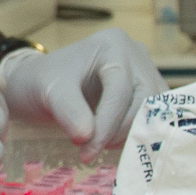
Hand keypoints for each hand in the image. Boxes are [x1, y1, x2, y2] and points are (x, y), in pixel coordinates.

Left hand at [0, 28, 167, 152]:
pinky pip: (151, 118)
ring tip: (98, 145)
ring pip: (151, 112)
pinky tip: (109, 142)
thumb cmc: (44, 81)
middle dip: (120, 131)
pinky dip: (133, 135)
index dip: (107, 124)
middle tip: (92, 149)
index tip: (87, 150)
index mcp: (113, 44)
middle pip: (143, 100)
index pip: (120, 89)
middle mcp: (135, 54)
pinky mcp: (147, 93)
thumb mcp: (49, 91)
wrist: (43, 84)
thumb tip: (86, 136)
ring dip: (129, 135)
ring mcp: (145, 73)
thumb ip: (68, 110)